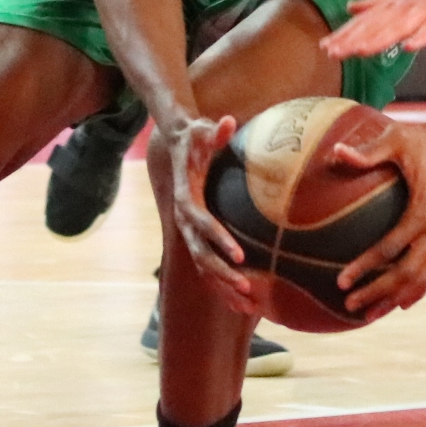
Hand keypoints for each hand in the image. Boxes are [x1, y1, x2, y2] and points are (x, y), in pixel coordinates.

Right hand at [162, 111, 253, 312]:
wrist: (177, 146)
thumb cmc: (194, 137)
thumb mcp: (203, 130)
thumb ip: (216, 130)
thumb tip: (227, 121)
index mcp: (186, 196)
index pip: (201, 221)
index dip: (219, 238)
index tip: (240, 255)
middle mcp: (183, 219)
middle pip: (200, 253)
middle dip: (222, 273)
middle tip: (247, 287)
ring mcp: (188, 231)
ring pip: (202, 267)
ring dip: (223, 287)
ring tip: (247, 304)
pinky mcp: (196, 237)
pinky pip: (207, 267)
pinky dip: (222, 286)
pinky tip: (242, 304)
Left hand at [325, 0, 425, 60]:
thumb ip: (376, 1)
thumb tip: (350, 7)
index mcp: (395, 1)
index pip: (366, 21)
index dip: (346, 34)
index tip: (325, 47)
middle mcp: (407, 4)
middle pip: (377, 24)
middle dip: (354, 39)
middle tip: (331, 52)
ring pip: (400, 25)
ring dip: (379, 38)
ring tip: (359, 51)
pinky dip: (421, 37)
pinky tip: (409, 47)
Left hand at [331, 117, 425, 318]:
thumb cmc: (423, 141)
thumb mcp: (396, 140)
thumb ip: (367, 151)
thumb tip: (334, 151)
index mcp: (424, 210)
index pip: (392, 247)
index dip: (366, 266)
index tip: (342, 280)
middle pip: (408, 273)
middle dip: (378, 292)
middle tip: (349, 304)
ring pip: (422, 278)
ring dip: (395, 298)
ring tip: (369, 315)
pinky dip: (417, 290)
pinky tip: (399, 303)